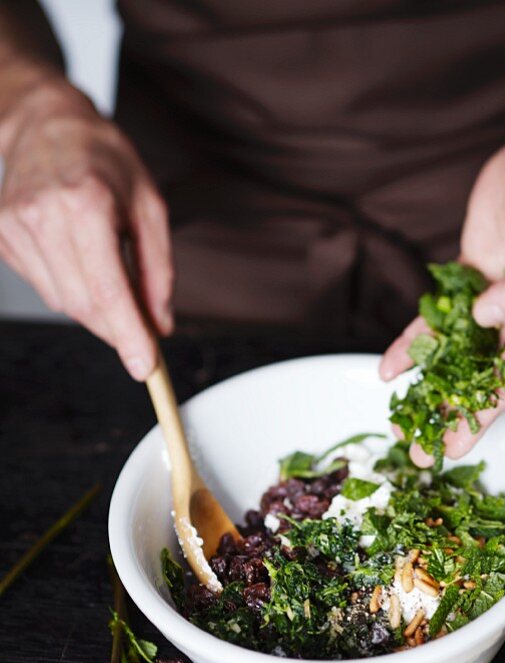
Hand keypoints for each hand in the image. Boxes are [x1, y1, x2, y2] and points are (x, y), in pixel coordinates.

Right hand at [0, 82, 171, 379]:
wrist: (45, 122)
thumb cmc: (102, 158)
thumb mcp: (150, 205)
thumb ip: (157, 269)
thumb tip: (159, 324)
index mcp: (85, 204)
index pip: (107, 290)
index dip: (128, 335)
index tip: (146, 367)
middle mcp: (43, 216)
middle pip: (84, 305)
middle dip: (117, 327)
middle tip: (143, 331)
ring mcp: (15, 227)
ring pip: (63, 302)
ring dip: (95, 306)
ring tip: (108, 269)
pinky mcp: (1, 236)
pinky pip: (45, 286)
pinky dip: (71, 286)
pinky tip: (77, 256)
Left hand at [380, 129, 504, 465]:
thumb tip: (486, 318)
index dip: (482, 418)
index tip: (456, 449)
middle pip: (478, 380)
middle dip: (448, 417)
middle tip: (418, 452)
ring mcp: (489, 301)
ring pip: (452, 356)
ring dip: (427, 389)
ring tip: (400, 423)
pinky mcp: (466, 280)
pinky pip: (435, 320)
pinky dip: (412, 343)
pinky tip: (388, 366)